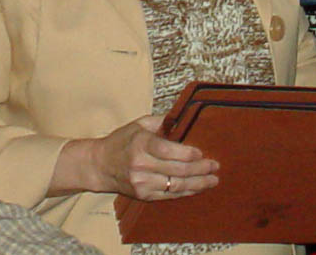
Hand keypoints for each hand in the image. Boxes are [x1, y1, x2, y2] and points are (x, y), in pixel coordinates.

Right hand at [53, 114, 218, 199]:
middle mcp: (141, 166)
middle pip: (177, 170)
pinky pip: (169, 195)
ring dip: (198, 183)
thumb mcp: (140, 124)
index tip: (202, 152)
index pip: (169, 151)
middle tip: (215, 166)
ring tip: (212, 180)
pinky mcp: (143, 195)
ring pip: (176, 186)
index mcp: (141, 144)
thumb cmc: (122, 141)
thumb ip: (163, 122)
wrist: (100, 165)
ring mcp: (142, 183)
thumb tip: (185, 121)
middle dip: (200, 169)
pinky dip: (185, 192)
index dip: (188, 153)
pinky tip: (197, 188)